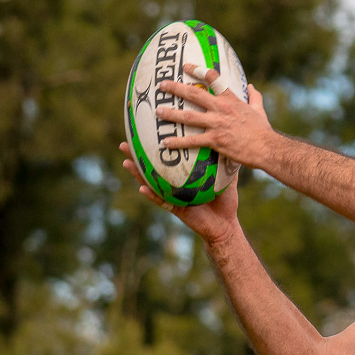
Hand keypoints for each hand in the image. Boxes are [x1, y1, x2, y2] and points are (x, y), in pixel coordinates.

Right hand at [118, 141, 241, 250]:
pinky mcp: (175, 209)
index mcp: (183, 175)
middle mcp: (174, 184)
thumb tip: (229, 138)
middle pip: (153, 167)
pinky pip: (161, 201)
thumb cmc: (225, 200)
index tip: (147, 129)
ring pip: (151, 182)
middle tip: (125, 143)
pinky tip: (142, 187)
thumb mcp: (227, 176)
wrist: (226, 225)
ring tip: (126, 162)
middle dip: (137, 156)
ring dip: (137, 173)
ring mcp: (173, 196)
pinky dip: (152, 195)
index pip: (169, 157)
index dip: (158, 145)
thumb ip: (225, 160)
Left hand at [155, 64, 276, 168]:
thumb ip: (254, 97)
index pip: (213, 78)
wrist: (267, 148)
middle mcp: (221, 108)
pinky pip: (192, 141)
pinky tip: (166, 143)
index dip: (197, 70)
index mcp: (230, 99)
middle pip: (194, 94)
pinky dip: (178, 142)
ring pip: (188, 116)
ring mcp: (217, 124)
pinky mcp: (215, 140)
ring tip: (158, 112)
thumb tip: (251, 86)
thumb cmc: (263, 130)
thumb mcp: (259, 110)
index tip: (185, 67)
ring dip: (171, 114)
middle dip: (176, 88)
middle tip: (162, 85)